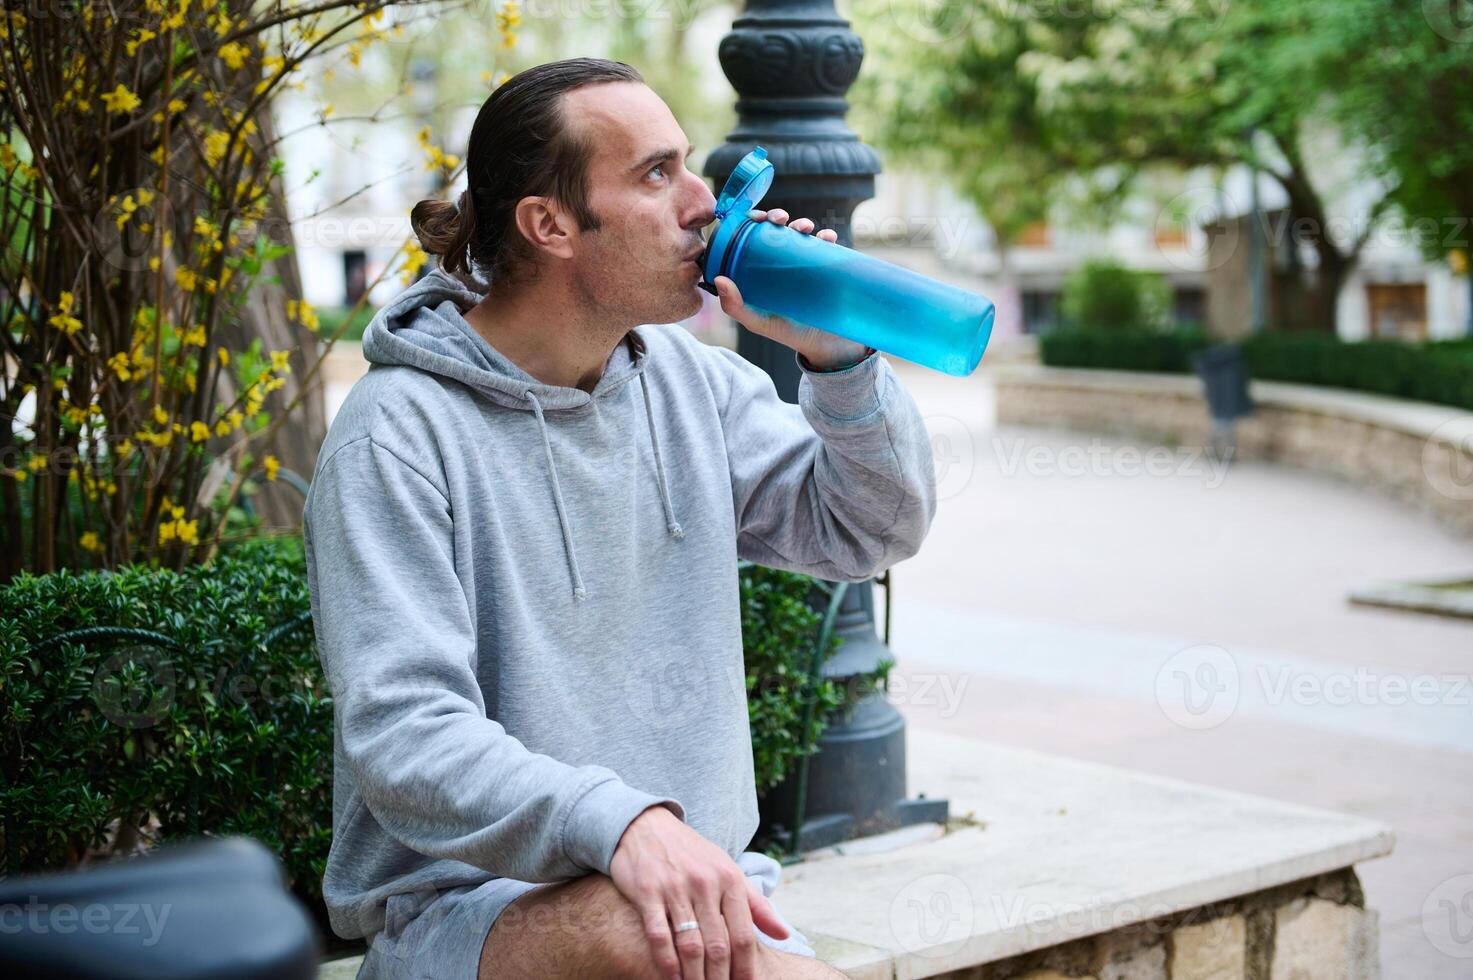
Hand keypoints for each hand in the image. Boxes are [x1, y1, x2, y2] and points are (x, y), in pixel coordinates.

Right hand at [609, 805, 789, 979]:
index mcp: (730, 879)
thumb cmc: (692, 854)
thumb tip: (784, 934)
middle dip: (721, 979)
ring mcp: (675, 888)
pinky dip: (667, 963)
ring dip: (695, 977)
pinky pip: (659, 936)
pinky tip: (672, 979)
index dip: (746, 968)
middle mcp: (705, 883)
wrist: (646, 826)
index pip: (744, 934)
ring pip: (690, 945)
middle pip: (718, 945)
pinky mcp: (647, 892)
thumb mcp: (728, 870)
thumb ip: (756, 904)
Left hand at [712, 208, 871, 371]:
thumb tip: (719, 279)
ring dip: (803, 223)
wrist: (825, 346)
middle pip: (778, 230)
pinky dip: (827, 236)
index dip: (753, 222)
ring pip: (803, 233)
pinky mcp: (828, 267)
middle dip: (779, 217)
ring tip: (805, 229)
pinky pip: (828, 246)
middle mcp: (784, 262)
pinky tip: (826, 237)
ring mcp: (807, 263)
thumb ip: (736, 307)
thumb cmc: (788, 332)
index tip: (755, 218)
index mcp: (763, 269)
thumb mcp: (758, 321)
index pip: (754, 237)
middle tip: (781, 220)